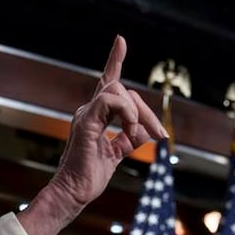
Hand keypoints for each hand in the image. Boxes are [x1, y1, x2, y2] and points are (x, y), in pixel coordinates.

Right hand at [15, 35, 166, 234]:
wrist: (73, 193)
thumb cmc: (90, 177)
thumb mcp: (116, 154)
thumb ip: (128, 138)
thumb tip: (144, 130)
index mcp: (95, 117)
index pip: (107, 84)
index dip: (114, 61)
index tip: (120, 41)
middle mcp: (89, 112)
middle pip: (124, 91)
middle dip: (147, 111)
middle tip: (161, 134)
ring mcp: (86, 115)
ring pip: (119, 90)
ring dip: (137, 113)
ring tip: (137, 135)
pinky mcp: (86, 122)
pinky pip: (111, 100)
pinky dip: (126, 112)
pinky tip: (130, 128)